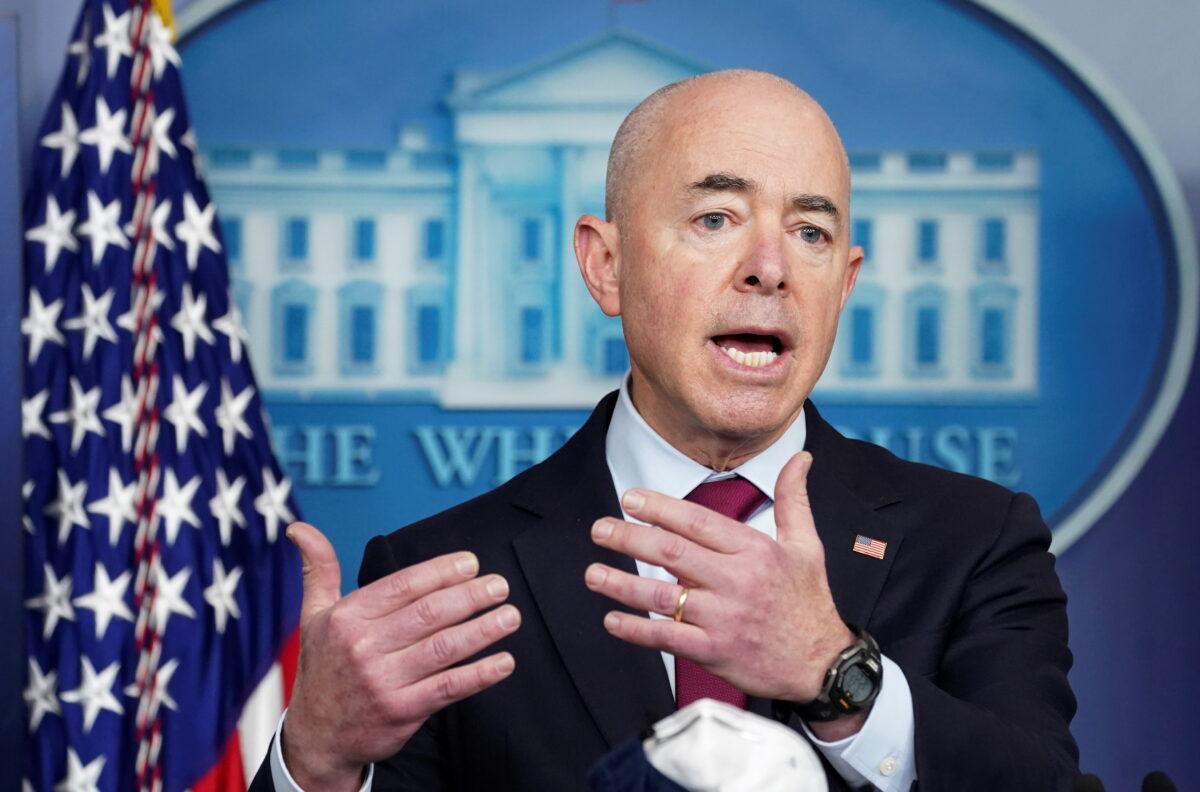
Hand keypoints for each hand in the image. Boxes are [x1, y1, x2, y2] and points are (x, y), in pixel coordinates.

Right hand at [282, 522, 520, 790]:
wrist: (316, 738)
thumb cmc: (324, 668)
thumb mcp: (313, 616)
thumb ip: (318, 570)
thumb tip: (301, 528)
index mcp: (346, 618)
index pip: (403, 585)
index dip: (441, 571)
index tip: (471, 563)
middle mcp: (363, 647)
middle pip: (429, 613)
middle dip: (471, 596)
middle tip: (499, 586)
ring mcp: (383, 681)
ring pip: (443, 648)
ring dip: (483, 630)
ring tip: (510, 616)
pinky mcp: (402, 712)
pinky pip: (449, 687)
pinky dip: (480, 674)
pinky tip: (504, 662)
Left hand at [585, 452, 854, 703]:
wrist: (822, 664)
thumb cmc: (809, 601)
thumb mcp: (807, 545)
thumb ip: (793, 499)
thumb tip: (800, 459)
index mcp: (754, 550)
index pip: (697, 521)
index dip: (659, 508)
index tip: (630, 499)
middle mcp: (736, 581)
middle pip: (671, 553)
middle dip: (629, 538)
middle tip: (599, 529)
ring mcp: (722, 618)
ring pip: (662, 597)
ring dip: (622, 584)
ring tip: (593, 574)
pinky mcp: (714, 651)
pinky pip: (666, 638)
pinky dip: (636, 630)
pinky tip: (612, 620)